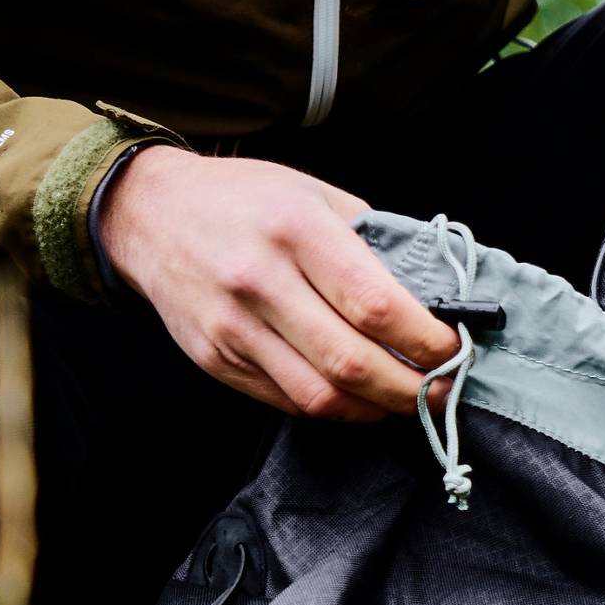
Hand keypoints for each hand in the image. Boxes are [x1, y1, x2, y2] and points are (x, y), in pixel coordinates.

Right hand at [99, 148, 457, 421]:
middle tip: (444, 391)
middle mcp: (259, 280)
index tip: (456, 350)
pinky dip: (334, 409)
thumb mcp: (314, 195)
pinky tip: (358, 397)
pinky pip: (286, 401)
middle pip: (352, 362)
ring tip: (407, 401)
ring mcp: (232, 326)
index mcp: (296, 230)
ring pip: (319, 396)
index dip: (427, 341)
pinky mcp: (215, 359)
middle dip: (412, 389)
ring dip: (376, 410)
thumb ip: (375, 241)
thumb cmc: (246, 200)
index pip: (376, 305)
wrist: (148, 214)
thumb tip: (439, 292)